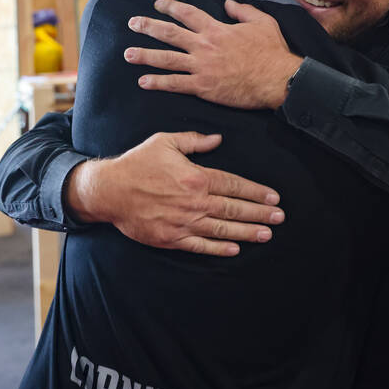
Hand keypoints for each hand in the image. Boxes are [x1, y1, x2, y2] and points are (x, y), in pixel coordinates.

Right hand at [67, 131, 283, 256]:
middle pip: (234, 208)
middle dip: (260, 213)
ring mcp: (184, 222)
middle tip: (280, 217)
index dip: (256, 192)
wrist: (109, 190)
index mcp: (196, 177)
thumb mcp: (164, 142)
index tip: (274, 197)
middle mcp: (194, 201)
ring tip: (267, 234)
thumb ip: (194, 142)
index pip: (234, 185)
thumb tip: (218, 139)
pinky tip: (236, 249)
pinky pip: (201, 246)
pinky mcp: (172, 238)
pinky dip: (219, 249)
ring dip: (247, 232)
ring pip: (223, 229)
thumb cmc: (137, 163)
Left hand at [124, 0, 302, 109]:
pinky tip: (143, 81)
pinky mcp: (204, 87)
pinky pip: (176, 84)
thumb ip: (242, 10)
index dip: (169, 7)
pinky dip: (158, 83)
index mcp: (216, 29)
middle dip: (148, 27)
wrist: (276, 79)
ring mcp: (202, 67)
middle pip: (169, 34)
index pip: (186, 13)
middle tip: (131, 23)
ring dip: (145, 56)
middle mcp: (204, 46)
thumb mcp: (262, 21)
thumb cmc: (271, 51)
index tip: (157, 4)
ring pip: (166, 59)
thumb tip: (228, 4)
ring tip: (127, 54)